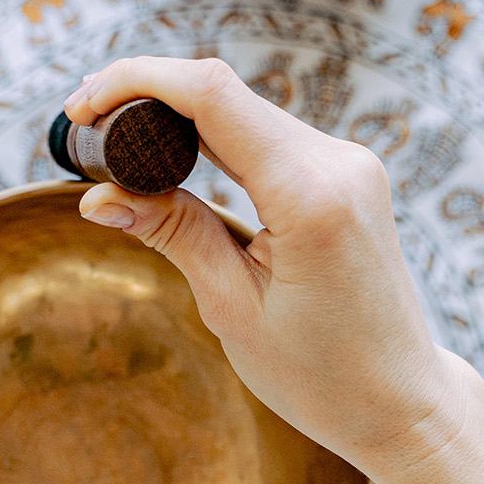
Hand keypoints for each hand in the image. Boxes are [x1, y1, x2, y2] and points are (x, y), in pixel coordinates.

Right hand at [64, 57, 471, 483]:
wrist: (403, 401)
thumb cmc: (323, 376)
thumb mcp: (233, 309)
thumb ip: (173, 234)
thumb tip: (97, 195)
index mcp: (311, 196)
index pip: (212, 96)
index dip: (137, 83)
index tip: (81, 107)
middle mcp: (339, 163)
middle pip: (225, 94)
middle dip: (146, 98)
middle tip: (84, 130)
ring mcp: (350, 164)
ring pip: (245, 110)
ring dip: (178, 116)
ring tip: (116, 147)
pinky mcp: (348, 175)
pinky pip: (269, 135)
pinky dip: (214, 137)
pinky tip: (172, 157)